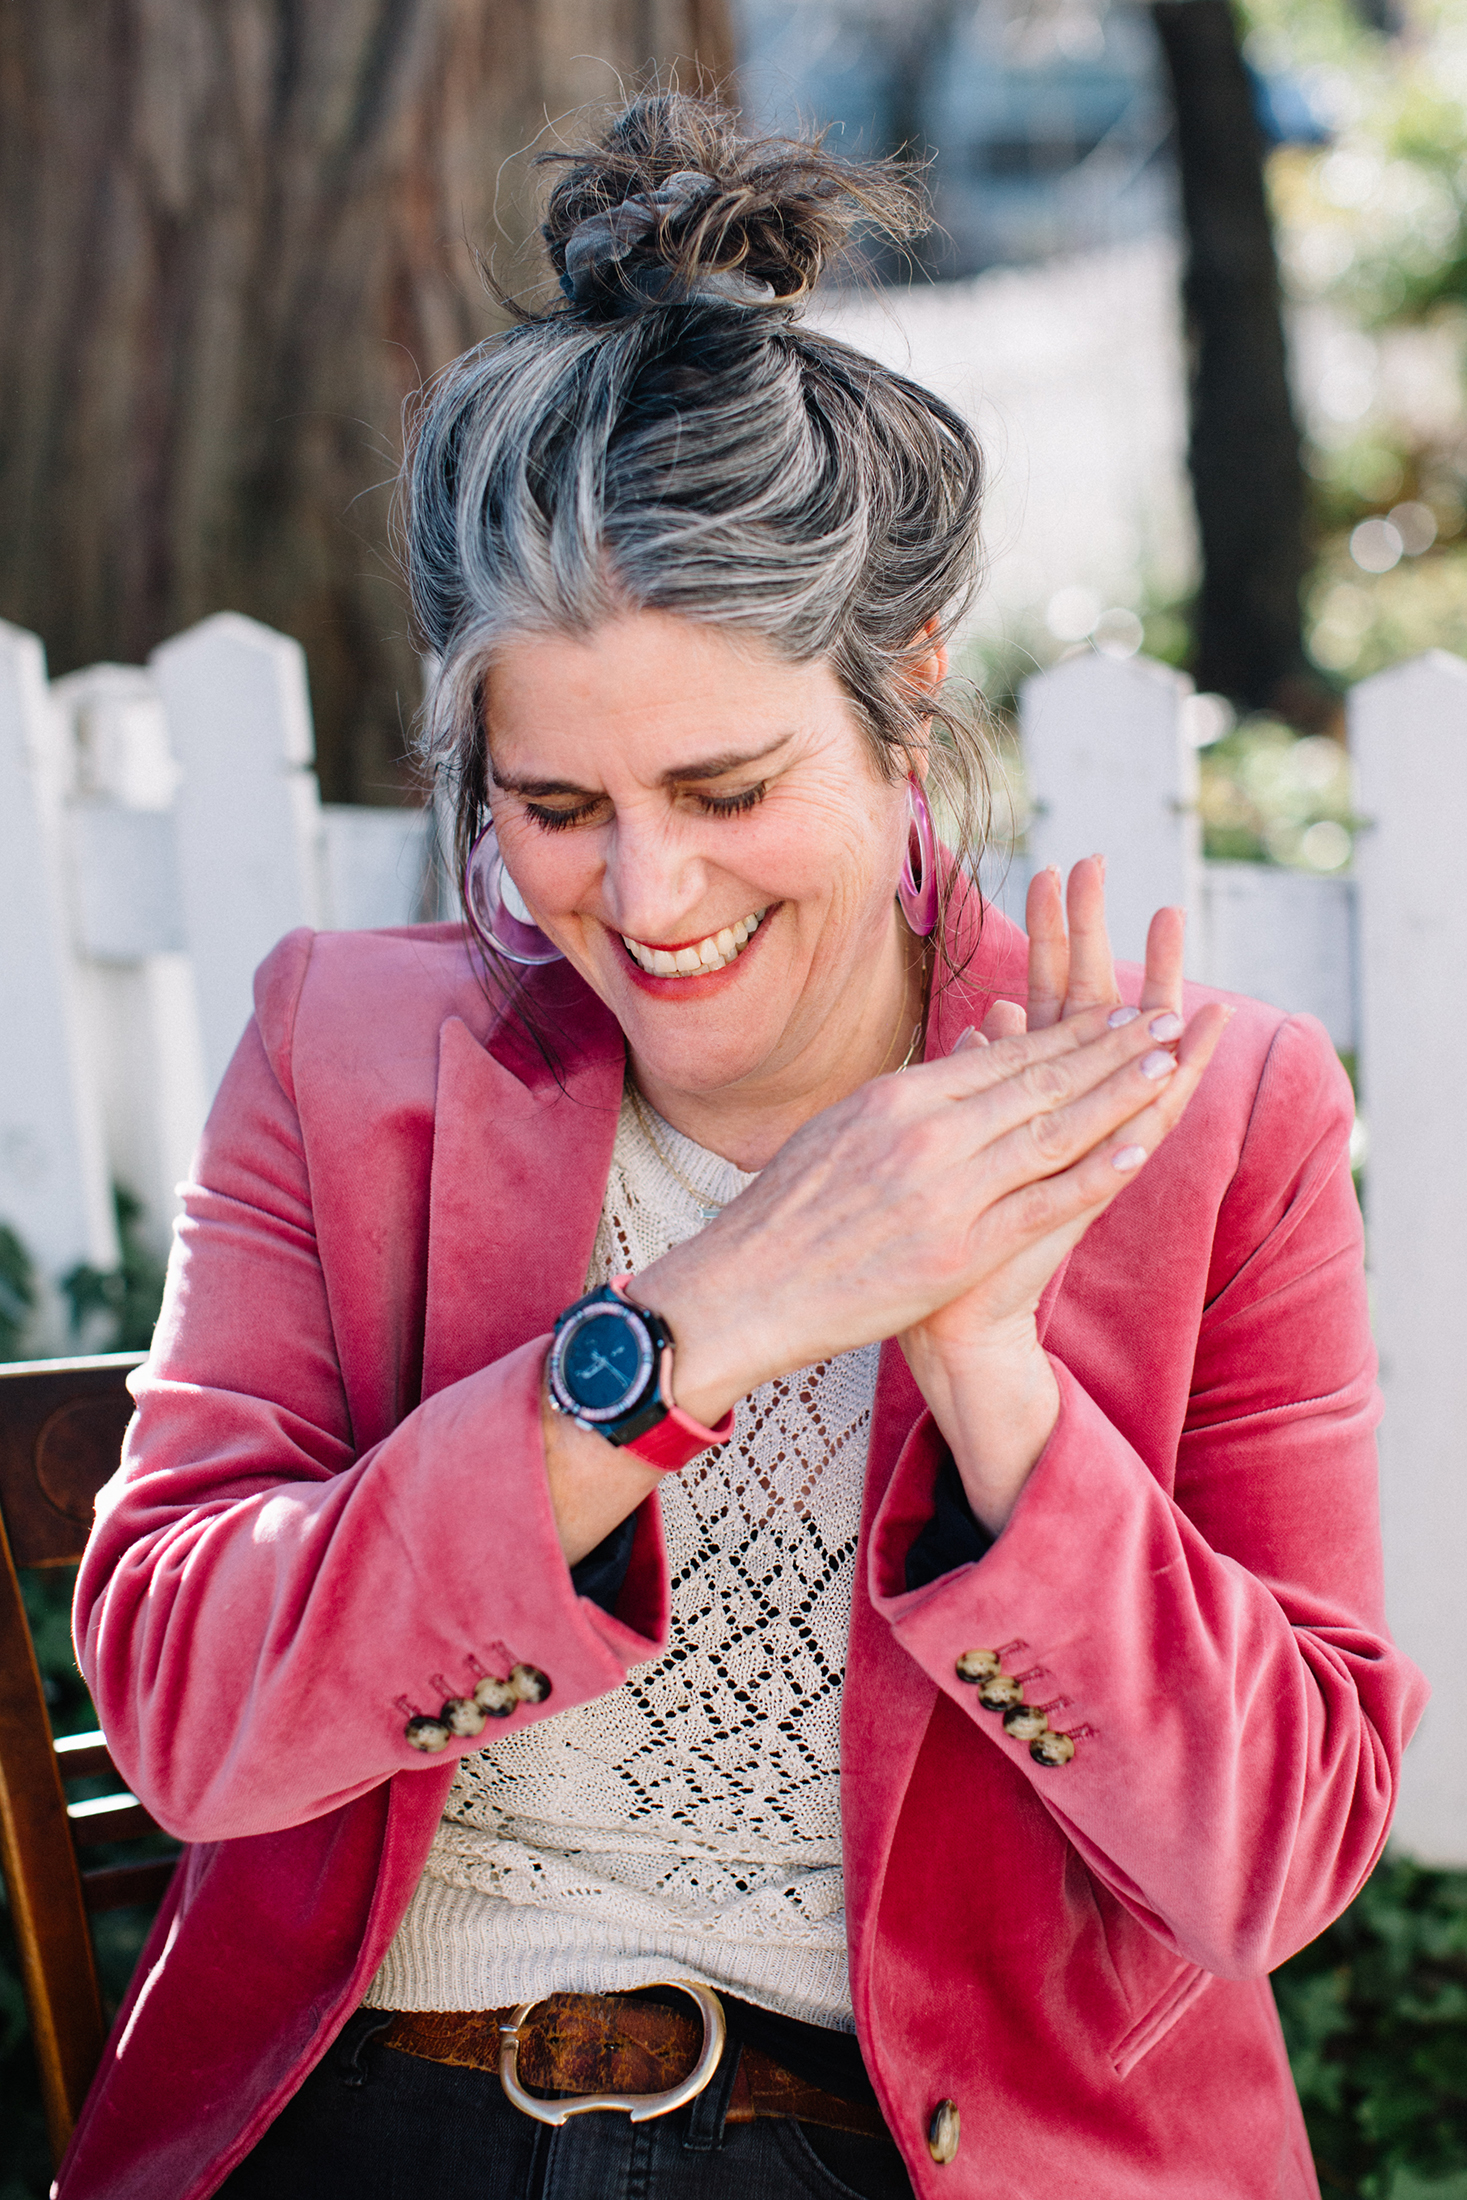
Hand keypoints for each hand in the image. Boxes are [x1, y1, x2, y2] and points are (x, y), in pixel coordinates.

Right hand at [637, 861, 1228, 1510]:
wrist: (744, 1289)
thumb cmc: (788, 1213)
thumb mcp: (842, 1130)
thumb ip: (907, 1100)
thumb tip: (956, 1067)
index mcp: (899, 1097)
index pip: (1005, 1054)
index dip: (1073, 1030)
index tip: (1121, 1008)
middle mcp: (926, 1132)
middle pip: (1039, 1079)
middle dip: (1112, 1046)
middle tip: (1168, 1017)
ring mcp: (944, 1190)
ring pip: (1051, 1131)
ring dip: (1118, 1093)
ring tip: (1171, 1063)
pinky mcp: (956, 1250)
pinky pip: (1039, 1204)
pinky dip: (1093, 1174)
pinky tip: (1139, 1149)